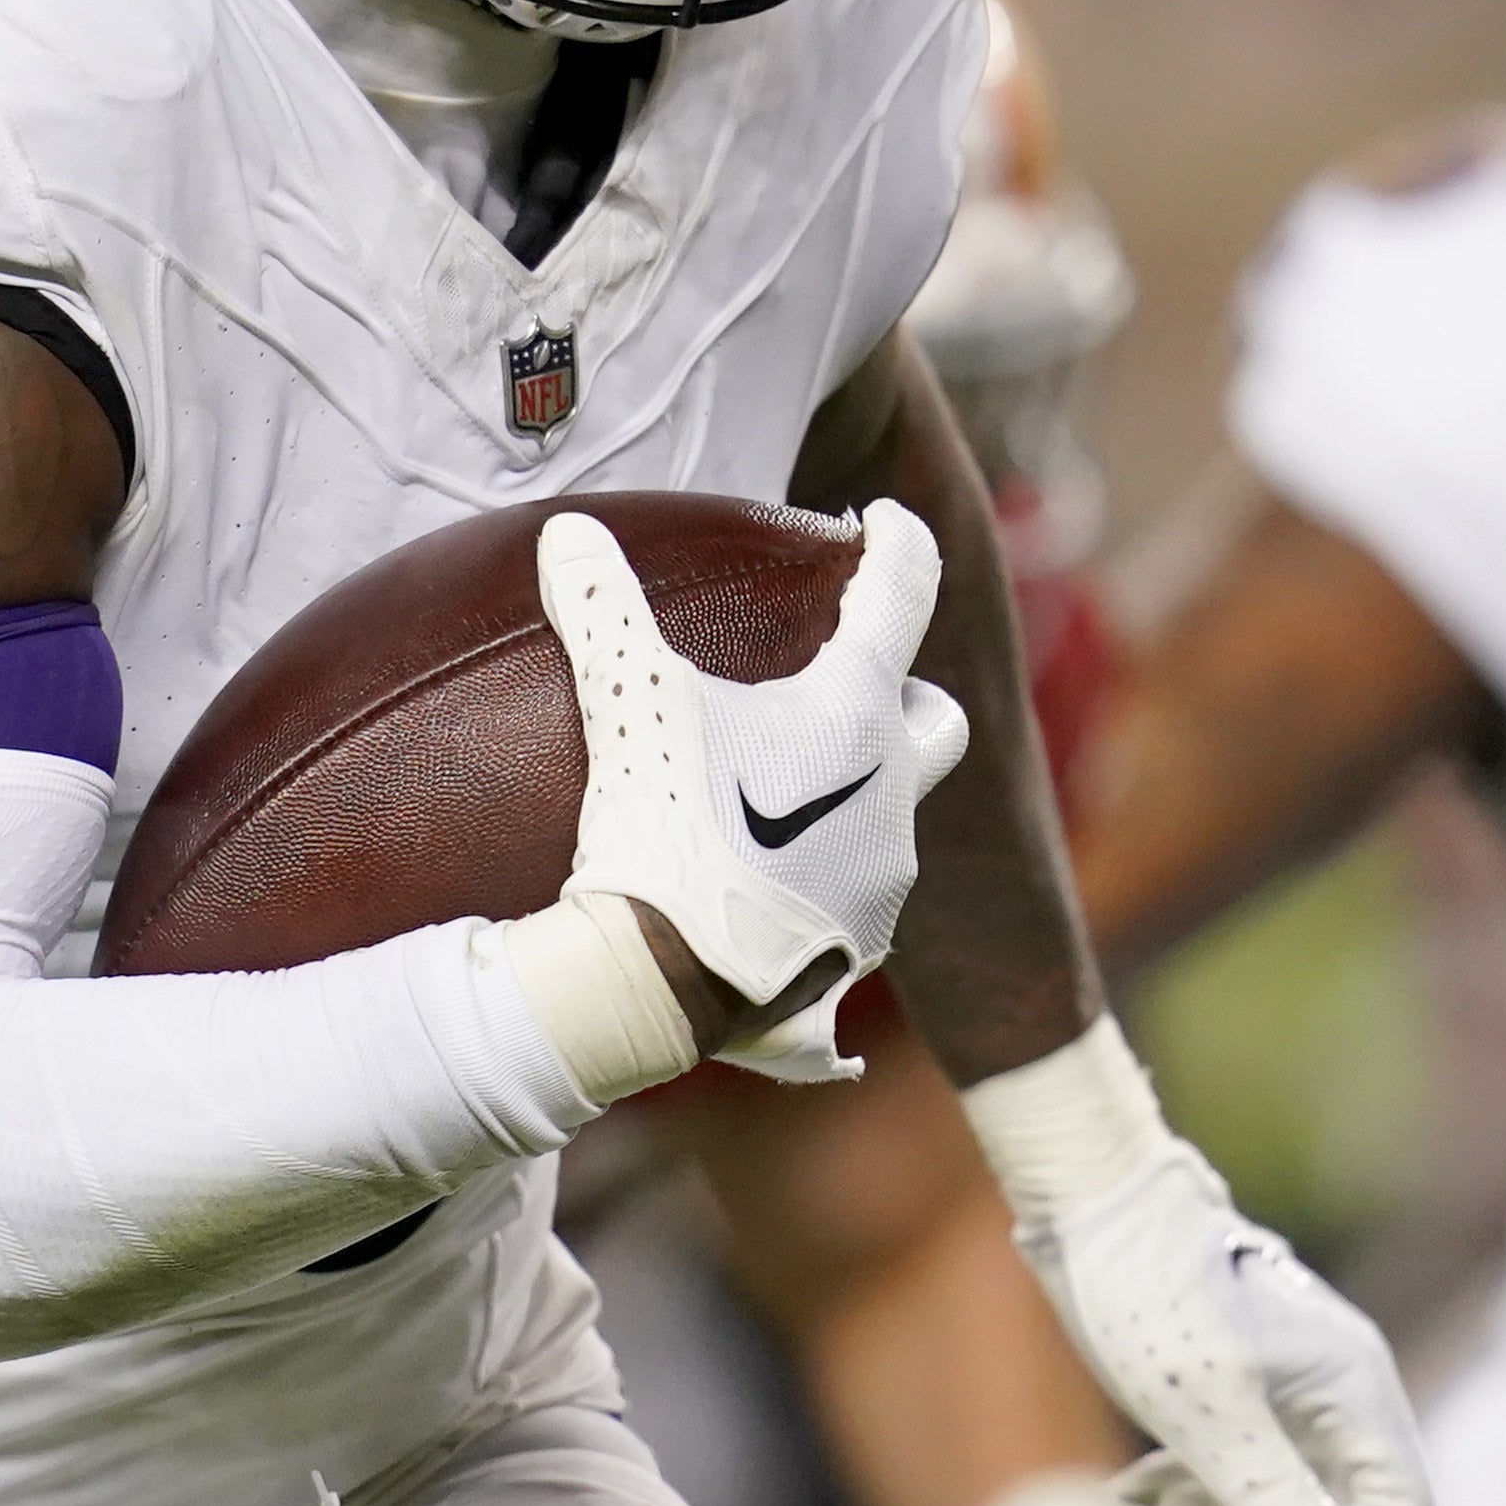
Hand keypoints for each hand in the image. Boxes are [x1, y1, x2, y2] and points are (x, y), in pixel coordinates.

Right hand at [543, 503, 969, 1085]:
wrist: (658, 982)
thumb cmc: (659, 825)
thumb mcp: (626, 700)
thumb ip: (604, 607)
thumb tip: (568, 529)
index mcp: (855, 718)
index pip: (902, 598)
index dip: (900, 546)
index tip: (890, 523)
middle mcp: (891, 800)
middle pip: (937, 725)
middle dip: (906, 702)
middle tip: (845, 693)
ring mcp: (880, 889)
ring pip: (890, 829)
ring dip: (852, 808)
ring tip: (778, 809)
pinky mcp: (850, 959)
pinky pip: (845, 924)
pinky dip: (811, 904)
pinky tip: (756, 908)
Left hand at [1032, 1141, 1429, 1505]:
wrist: (1094, 1206)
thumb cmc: (1152, 1295)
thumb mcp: (1205, 1406)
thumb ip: (1266, 1491)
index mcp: (1354, 1387)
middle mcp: (1338, 1391)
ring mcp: (1293, 1392)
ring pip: (1287, 1496)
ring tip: (1149, 1492)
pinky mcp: (1246, 1392)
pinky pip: (1244, 1468)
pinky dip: (1197, 1487)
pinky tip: (1135, 1485)